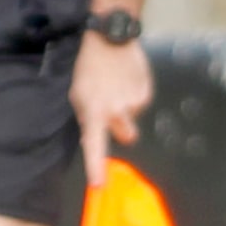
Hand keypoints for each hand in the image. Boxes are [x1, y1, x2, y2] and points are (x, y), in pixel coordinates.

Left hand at [72, 33, 151, 186]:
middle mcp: (117, 112)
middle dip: (122, 127)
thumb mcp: (78, 95)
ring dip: (127, 108)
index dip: (96, 166)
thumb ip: (87, 118)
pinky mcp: (147, 92)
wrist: (110, 40)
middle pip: (127, 136)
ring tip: (117, 87)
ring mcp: (135, 103)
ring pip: (133, 117)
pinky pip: (142, 102)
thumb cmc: (88, 70)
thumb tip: (94, 137)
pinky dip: (134, 94)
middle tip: (111, 108)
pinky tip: (126, 80)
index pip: (95, 146)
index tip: (98, 185)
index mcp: (94, 114)